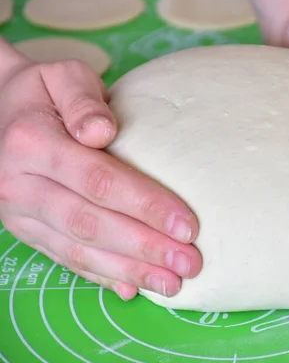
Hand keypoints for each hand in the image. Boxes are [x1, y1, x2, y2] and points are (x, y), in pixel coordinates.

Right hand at [0, 42, 201, 299]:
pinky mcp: (26, 230)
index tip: (188, 225)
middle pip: (91, 224)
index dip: (145, 205)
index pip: (98, 181)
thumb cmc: (44, 91)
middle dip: (145, 248)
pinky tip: (134, 288)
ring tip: (173, 284)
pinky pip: (64, 258)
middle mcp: (20, 185)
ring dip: (129, 271)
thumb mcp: (61, 76)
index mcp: (32, 143)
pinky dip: (101, 276)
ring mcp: (20, 214)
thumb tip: (101, 131)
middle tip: (191, 264)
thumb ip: (82, 100)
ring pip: (78, 250)